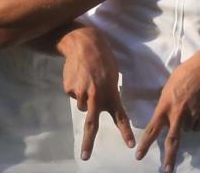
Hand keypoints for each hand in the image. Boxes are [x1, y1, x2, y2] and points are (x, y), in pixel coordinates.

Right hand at [59, 27, 134, 159]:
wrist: (83, 43)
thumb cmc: (103, 58)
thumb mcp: (113, 75)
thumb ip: (108, 92)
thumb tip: (100, 106)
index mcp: (111, 92)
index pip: (120, 116)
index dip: (125, 131)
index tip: (130, 145)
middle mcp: (96, 95)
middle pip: (92, 124)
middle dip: (88, 142)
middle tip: (85, 157)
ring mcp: (80, 93)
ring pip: (82, 106)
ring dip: (85, 98)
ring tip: (87, 80)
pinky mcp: (69, 89)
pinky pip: (73, 95)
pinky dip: (76, 88)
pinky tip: (78, 75)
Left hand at [136, 52, 199, 172]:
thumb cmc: (184, 73)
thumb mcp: (168, 87)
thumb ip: (167, 103)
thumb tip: (167, 113)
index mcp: (164, 106)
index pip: (152, 129)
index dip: (145, 144)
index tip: (139, 156)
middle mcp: (177, 114)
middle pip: (172, 141)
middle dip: (169, 157)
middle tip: (166, 171)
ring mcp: (191, 116)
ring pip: (187, 129)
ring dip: (187, 124)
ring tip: (190, 106)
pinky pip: (198, 124)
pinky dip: (198, 120)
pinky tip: (199, 108)